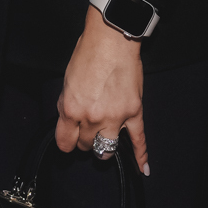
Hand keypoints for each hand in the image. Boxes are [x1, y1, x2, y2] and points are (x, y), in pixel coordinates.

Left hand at [54, 4, 150, 175]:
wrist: (112, 40)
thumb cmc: (88, 53)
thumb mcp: (67, 80)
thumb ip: (67, 104)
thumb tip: (68, 119)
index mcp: (72, 108)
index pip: (65, 141)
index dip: (66, 142)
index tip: (68, 141)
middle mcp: (92, 117)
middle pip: (85, 145)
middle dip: (84, 139)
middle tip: (85, 131)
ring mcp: (114, 117)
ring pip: (106, 149)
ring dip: (103, 148)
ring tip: (102, 141)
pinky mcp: (133, 113)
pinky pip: (138, 139)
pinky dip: (140, 155)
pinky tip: (142, 167)